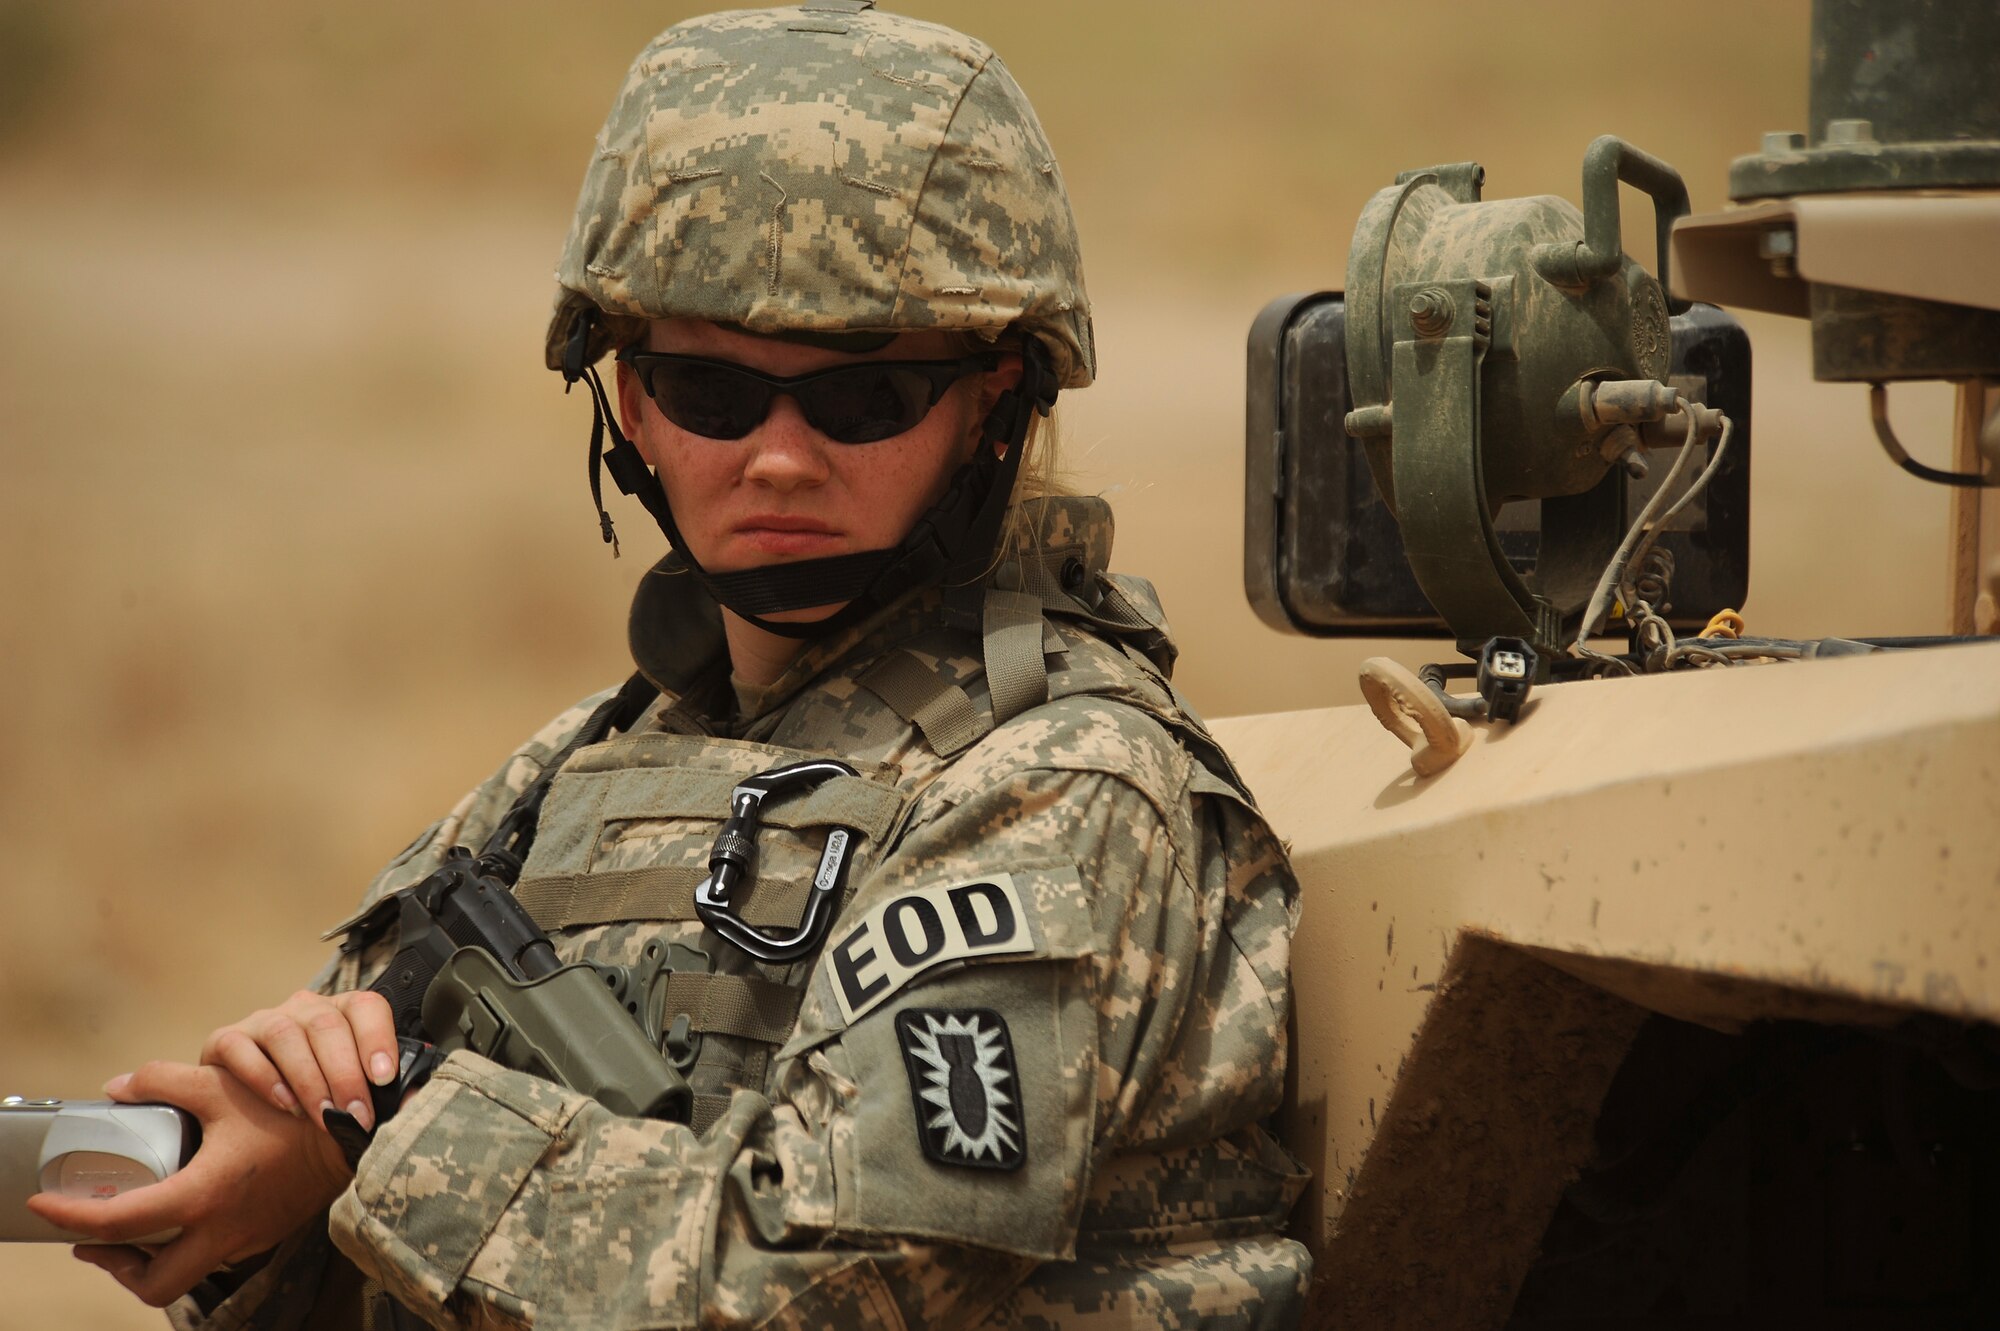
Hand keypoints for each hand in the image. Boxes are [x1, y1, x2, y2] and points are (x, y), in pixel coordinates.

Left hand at [27, 1061, 352, 1307]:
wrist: (360, 1132)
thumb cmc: (296, 1108)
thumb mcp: (225, 1085)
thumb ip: (168, 1082)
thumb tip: (121, 1085)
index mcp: (201, 1197)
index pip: (115, 1225)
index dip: (71, 1217)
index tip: (47, 1204)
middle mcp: (220, 1231)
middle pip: (151, 1285)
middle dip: (116, 1266)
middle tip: (95, 1237)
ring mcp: (245, 1239)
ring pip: (181, 1275)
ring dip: (150, 1258)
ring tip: (135, 1223)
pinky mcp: (263, 1235)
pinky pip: (212, 1254)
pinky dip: (187, 1241)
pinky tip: (188, 1207)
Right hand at [200, 989, 397, 1131]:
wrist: (252, 1111)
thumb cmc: (315, 1095)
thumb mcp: (349, 1090)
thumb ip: (379, 1092)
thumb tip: (414, 1105)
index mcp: (342, 1013)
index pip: (366, 1006)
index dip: (377, 1039)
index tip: (385, 1078)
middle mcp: (303, 1009)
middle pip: (326, 1025)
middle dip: (345, 1073)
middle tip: (356, 1115)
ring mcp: (263, 1021)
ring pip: (286, 1034)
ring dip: (308, 1078)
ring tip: (323, 1115)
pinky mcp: (225, 1040)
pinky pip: (240, 1049)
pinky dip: (264, 1078)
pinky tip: (284, 1105)